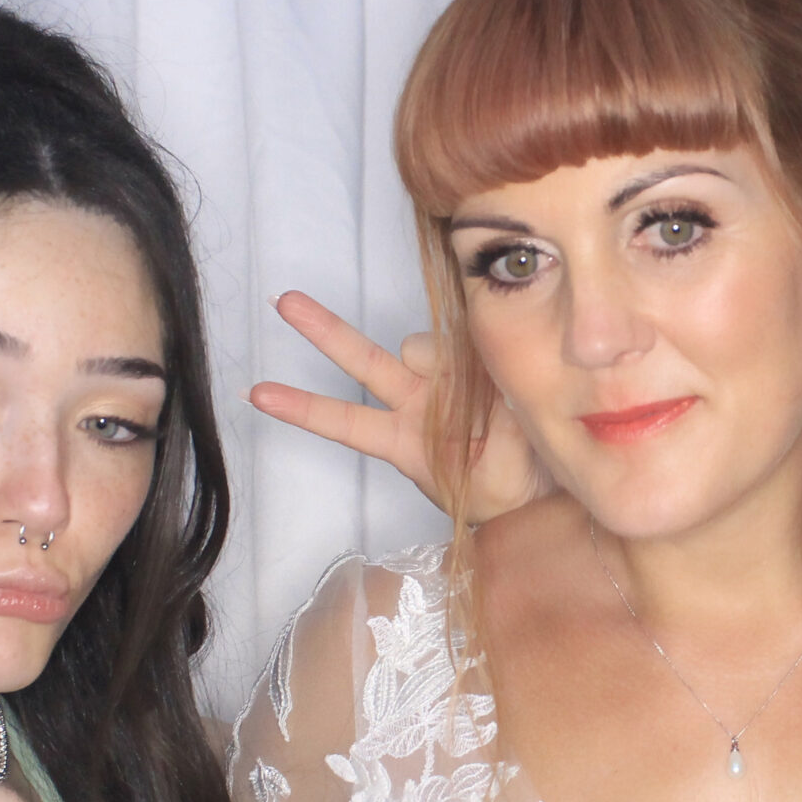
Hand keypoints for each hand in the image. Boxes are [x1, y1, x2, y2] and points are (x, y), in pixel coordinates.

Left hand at [250, 290, 550, 523]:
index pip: (345, 422)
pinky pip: (466, 341)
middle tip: (285, 302)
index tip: (257, 395)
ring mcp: (445, 379)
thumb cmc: (502, 498)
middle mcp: (416, 402)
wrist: (544, 490)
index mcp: (403, 440)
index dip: (304, 408)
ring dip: (441, 364)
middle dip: (324, 331)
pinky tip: (500, 382)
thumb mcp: (474, 483)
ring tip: (488, 407)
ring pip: (421, 346)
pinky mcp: (478, 363)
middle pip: (364, 362)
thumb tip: (474, 397)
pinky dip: (480, 355)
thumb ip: (466, 440)